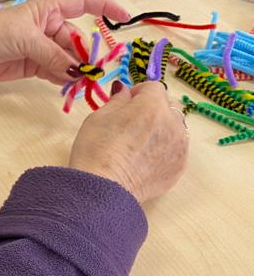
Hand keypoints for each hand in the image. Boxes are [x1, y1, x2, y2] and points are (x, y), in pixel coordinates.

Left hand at [0, 0, 130, 83]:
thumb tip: (77, 70)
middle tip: (96, 69)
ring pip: (68, 58)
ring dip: (77, 69)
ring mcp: (40, 48)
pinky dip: (64, 79)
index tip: (124, 17)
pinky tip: (71, 85)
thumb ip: (53, 54)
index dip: (103, 7)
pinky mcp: (32, 66)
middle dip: (88, 53)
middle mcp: (46, 28)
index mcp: (46, 10)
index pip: (81, 4)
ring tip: (86, 81)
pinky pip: (56, 72)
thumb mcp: (24, 38)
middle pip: (76, 39)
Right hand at [69, 82, 188, 202]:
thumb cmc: (96, 150)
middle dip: (153, 110)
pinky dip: (164, 150)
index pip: (153, 87)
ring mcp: (179, 146)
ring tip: (138, 144)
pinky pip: (176, 150)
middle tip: (131, 124)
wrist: (103, 188)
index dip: (138, 92)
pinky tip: (144, 160)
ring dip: (161, 129)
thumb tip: (124, 90)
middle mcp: (172, 123)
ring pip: (175, 128)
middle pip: (168, 106)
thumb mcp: (98, 117)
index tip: (126, 103)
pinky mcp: (179, 167)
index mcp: (151, 106)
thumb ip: (117, 100)